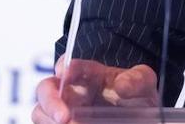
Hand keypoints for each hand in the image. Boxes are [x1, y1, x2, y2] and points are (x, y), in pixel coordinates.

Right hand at [31, 57, 158, 122]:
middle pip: (45, 89)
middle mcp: (72, 92)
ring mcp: (65, 112)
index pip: (69, 65)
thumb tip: (122, 85)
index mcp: (88, 74)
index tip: (64, 72)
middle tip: (64, 117)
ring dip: (50, 120)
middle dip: (50, 101)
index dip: (65, 67)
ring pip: (41, 113)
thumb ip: (137, 80)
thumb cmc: (136, 96)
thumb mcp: (143, 84)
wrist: (138, 116)